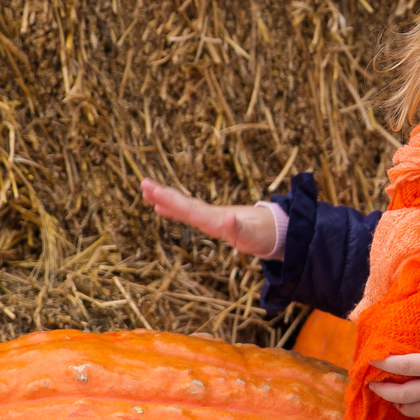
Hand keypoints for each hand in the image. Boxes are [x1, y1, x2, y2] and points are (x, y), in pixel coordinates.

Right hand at [140, 177, 278, 258]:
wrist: (276, 230)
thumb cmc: (264, 235)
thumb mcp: (252, 235)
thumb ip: (239, 228)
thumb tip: (228, 217)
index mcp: (215, 219)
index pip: (189, 208)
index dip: (171, 201)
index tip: (154, 191)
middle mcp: (211, 215)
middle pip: (183, 203)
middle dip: (164, 195)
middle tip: (143, 184)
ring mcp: (211, 217)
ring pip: (183, 207)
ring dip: (165, 200)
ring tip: (145, 192)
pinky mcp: (212, 221)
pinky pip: (188, 214)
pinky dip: (173, 210)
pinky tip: (160, 210)